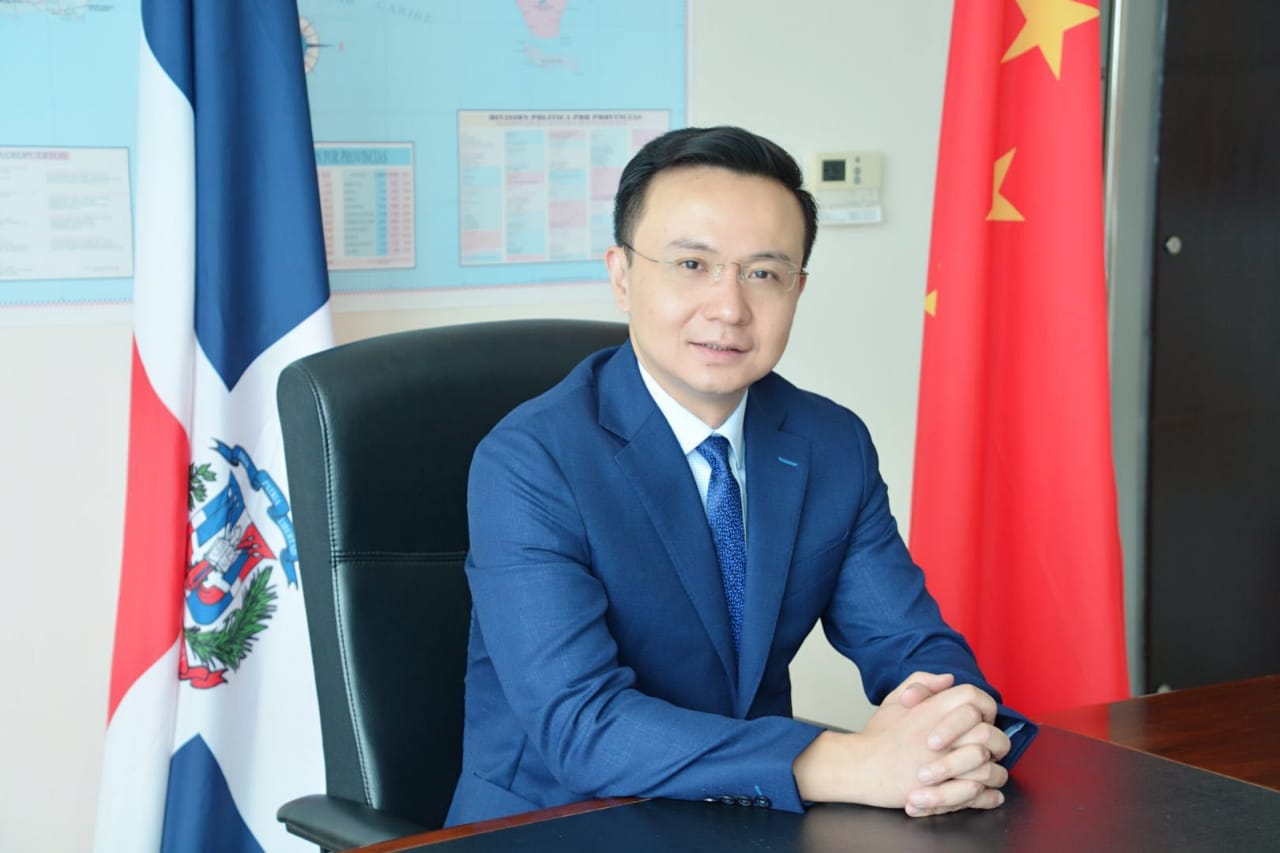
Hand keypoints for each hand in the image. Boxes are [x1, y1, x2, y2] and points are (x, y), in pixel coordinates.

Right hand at [792, 673, 1009, 815]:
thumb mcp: (895, 699)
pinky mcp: (941, 791)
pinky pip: (979, 794)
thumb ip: (921, 682)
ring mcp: (942, 764)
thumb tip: (948, 679)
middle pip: (989, 734)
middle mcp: (941, 735)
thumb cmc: (878, 735)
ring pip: (989, 767)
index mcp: (932, 710)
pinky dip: (988, 796)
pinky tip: (989, 794)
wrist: (859, 766)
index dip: (986, 707)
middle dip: (997, 742)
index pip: (975, 698)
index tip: (983, 720)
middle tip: (992, 748)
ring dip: (995, 771)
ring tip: (991, 772)